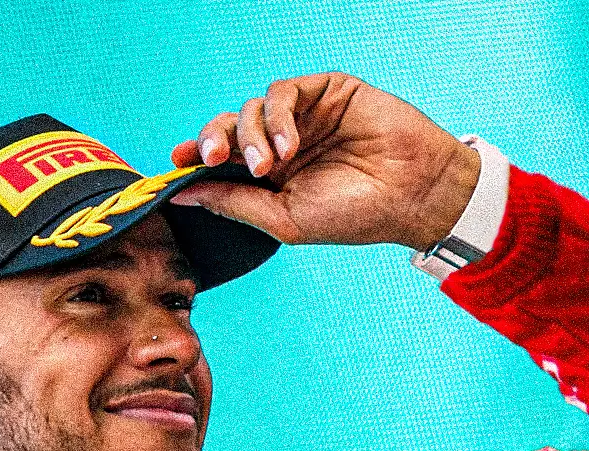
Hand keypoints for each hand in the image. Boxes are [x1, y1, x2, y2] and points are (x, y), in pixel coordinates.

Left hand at [170, 73, 479, 251]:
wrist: (412, 196)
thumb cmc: (353, 216)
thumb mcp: (283, 219)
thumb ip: (233, 203)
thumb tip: (183, 193)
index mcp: (270, 178)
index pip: (222, 161)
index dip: (197, 157)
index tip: (177, 162)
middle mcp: (282, 144)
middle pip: (229, 128)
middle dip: (212, 140)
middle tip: (211, 157)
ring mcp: (303, 117)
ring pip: (251, 108)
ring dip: (249, 134)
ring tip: (267, 164)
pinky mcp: (325, 92)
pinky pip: (284, 92)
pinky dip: (277, 116)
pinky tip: (287, 145)